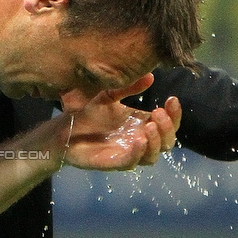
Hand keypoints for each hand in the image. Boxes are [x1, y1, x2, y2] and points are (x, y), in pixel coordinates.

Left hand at [60, 91, 181, 170]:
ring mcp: (127, 153)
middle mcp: (139, 141)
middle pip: (166, 141)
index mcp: (141, 124)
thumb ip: (129, 87)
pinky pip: (131, 162)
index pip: (168, 123)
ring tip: (151, 125)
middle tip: (158, 113)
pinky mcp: (113, 162)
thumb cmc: (87, 114)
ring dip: (156, 141)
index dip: (174, 114)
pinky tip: (140, 139)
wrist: (63, 129)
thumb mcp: (109, 95)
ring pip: (153, 156)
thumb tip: (151, 75)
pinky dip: (138, 152)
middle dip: (168, 128)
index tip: (172, 99)